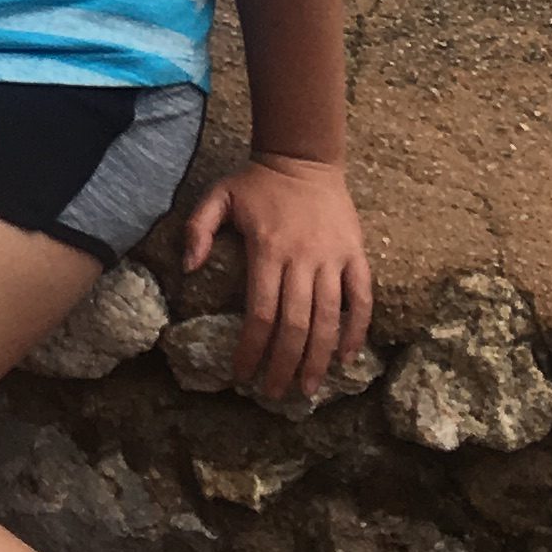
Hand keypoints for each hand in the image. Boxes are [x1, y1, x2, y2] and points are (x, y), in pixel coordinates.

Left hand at [178, 152, 372, 404]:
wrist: (305, 157)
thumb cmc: (258, 183)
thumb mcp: (219, 196)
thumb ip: (198, 229)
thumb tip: (188, 268)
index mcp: (267, 249)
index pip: (260, 313)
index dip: (251, 349)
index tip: (242, 374)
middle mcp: (302, 258)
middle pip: (295, 325)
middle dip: (284, 365)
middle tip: (275, 394)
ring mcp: (333, 257)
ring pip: (329, 318)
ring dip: (319, 358)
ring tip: (308, 389)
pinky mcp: (356, 254)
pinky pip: (362, 298)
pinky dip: (357, 329)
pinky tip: (347, 356)